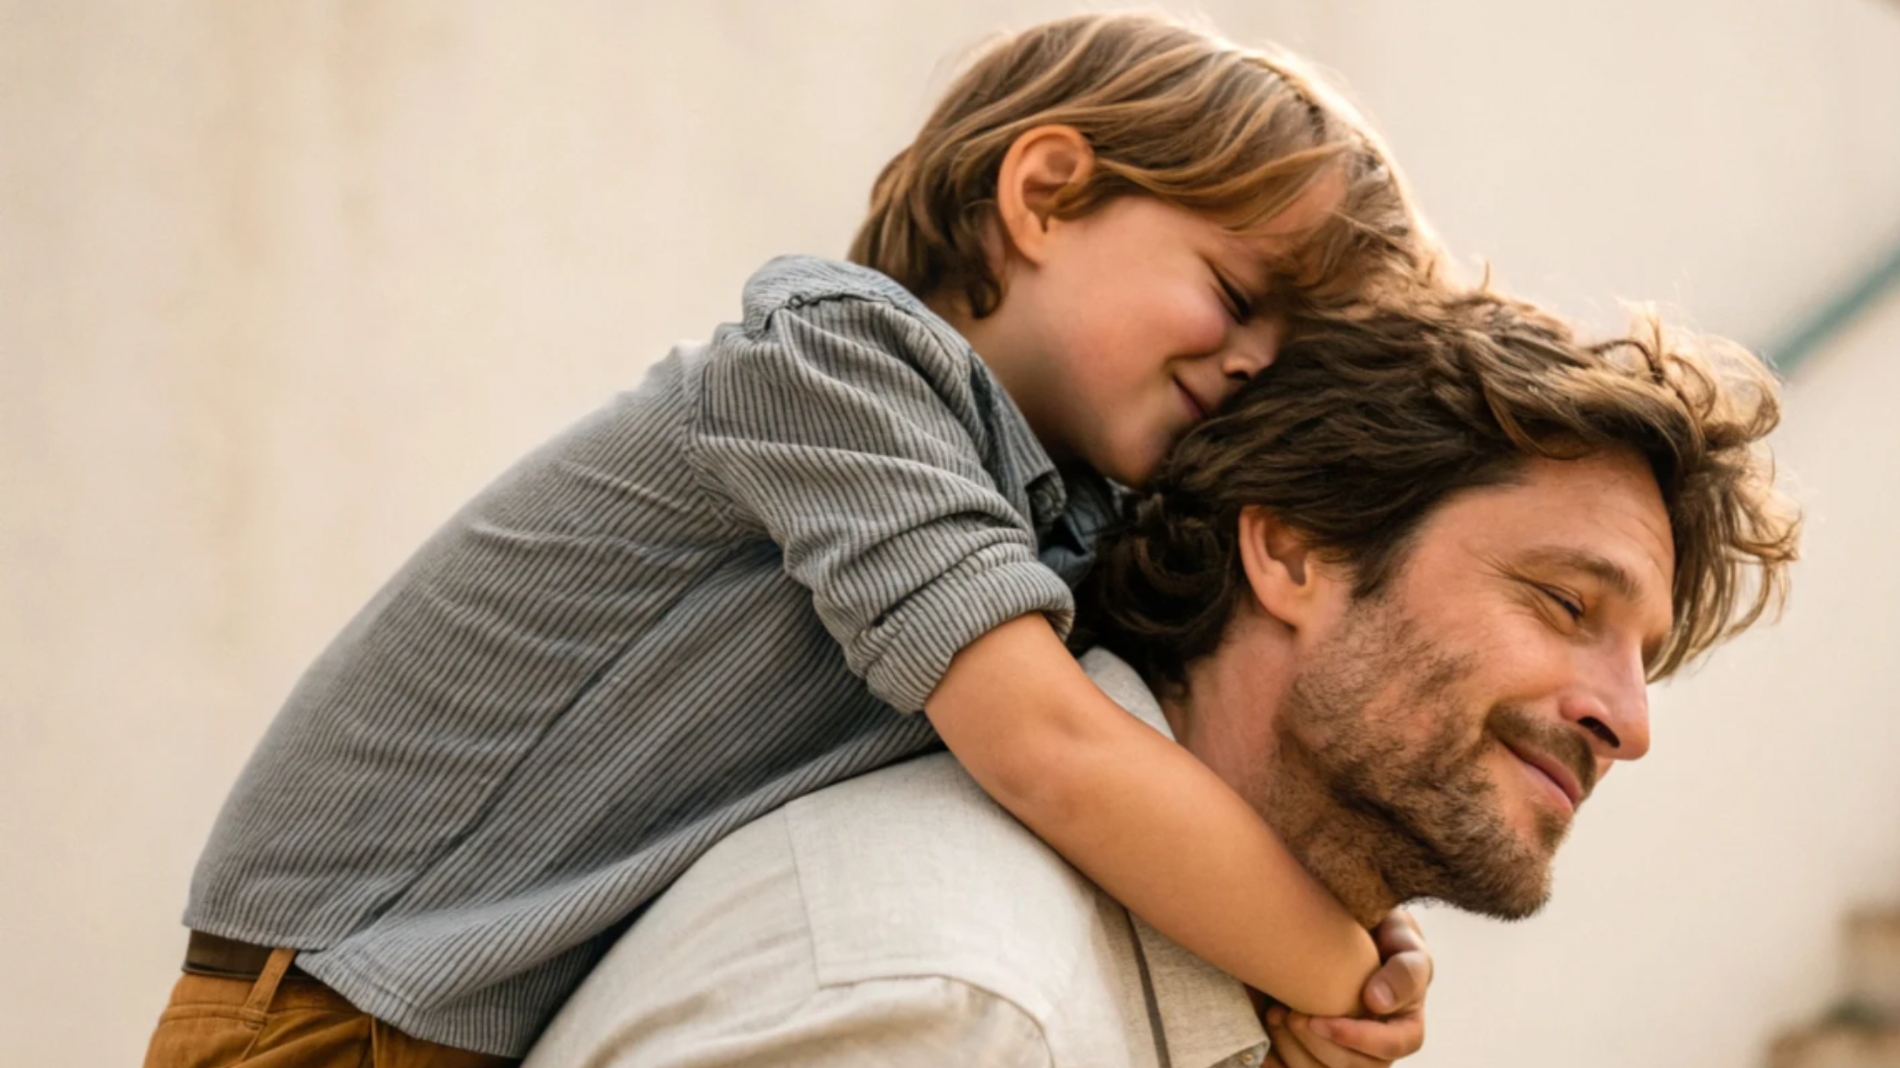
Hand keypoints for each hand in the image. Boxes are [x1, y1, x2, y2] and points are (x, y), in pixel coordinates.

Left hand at [1263, 910, 1429, 1066]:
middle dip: (1319, 1045)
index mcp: (1405, 1024)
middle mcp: (1379, 1047)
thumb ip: (1403, 968)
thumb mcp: (1402, 938)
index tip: (1321, 1019)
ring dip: (1294, 1050)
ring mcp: (1348, 1054)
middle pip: (1355, 1067)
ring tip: (1276, 1014)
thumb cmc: (1380, 932)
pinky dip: (1276, 1058)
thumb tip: (1376, 1002)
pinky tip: (1264, 1032)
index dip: (1357, 1039)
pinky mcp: (1317, 1055)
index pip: (1392, 1046)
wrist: (1345, 929)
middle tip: (1291, 1014)